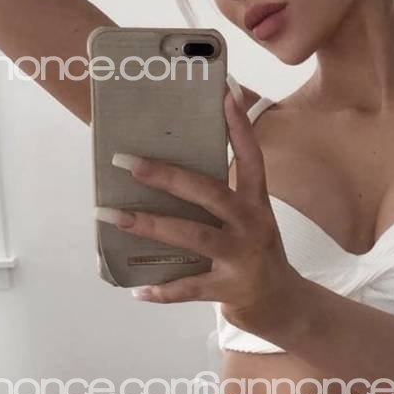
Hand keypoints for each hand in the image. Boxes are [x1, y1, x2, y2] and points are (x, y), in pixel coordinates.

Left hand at [98, 89, 297, 332]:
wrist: (281, 303)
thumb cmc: (253, 252)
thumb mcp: (246, 218)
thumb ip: (217, 195)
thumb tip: (164, 169)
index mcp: (255, 202)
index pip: (250, 156)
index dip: (239, 125)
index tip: (226, 91)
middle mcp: (252, 224)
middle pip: (210, 193)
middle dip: (167, 176)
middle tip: (126, 162)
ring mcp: (242, 257)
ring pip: (194, 236)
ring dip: (150, 225)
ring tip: (112, 217)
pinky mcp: (230, 289)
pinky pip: (189, 287)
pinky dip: (162, 290)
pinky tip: (137, 289)